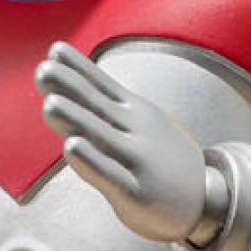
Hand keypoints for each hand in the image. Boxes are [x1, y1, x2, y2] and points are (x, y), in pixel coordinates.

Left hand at [35, 41, 207, 241]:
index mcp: (134, 111)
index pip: (102, 84)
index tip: (54, 50)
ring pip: (101, 136)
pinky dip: (90, 160)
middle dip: (69, 88)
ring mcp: (138, 160)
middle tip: (42, 70)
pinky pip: (110, 174)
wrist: (208, 200)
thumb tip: (59, 91)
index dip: (78, 68)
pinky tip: (71, 146)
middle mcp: (136, 129)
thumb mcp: (139, 125)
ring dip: (75, 119)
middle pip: (97, 106)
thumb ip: (101, 110)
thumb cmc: (160, 160)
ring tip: (49, 104)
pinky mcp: (136, 192)